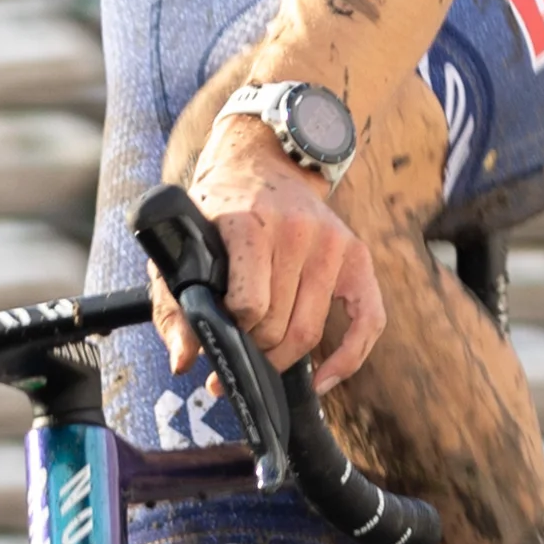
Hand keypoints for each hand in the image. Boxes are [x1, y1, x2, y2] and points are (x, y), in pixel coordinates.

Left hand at [160, 117, 385, 389]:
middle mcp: (299, 232)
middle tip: (235, 356)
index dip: (231, 330)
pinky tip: (323, 380)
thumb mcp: (185, 248)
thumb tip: (184, 362)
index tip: (216, 335)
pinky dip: (348, 359)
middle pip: (279, 325)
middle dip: (253, 351)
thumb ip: (175, 306)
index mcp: (251, 225)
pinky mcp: (356, 256)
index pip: (249, 306)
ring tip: (261, 359)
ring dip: (282, 356)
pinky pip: (368, 321)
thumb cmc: (217, 212)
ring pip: (311, 330)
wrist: (262, 164)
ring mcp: (333, 244)